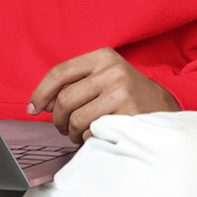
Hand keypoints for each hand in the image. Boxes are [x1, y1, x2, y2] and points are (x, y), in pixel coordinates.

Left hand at [27, 48, 179, 143]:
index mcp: (103, 56)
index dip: (41, 93)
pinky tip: (99, 135)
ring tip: (82, 133)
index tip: (33, 108)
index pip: (60, 72)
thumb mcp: (104, 76)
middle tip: (64, 127)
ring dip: (73, 133)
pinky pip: (92, 134)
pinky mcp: (128, 116)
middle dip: (59, 119)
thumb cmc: (127, 94)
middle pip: (65, 100)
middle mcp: (113, 71)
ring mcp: (122, 93)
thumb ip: (74, 84)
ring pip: (77, 120)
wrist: (164, 108)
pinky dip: (89, 140)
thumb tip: (43, 103)